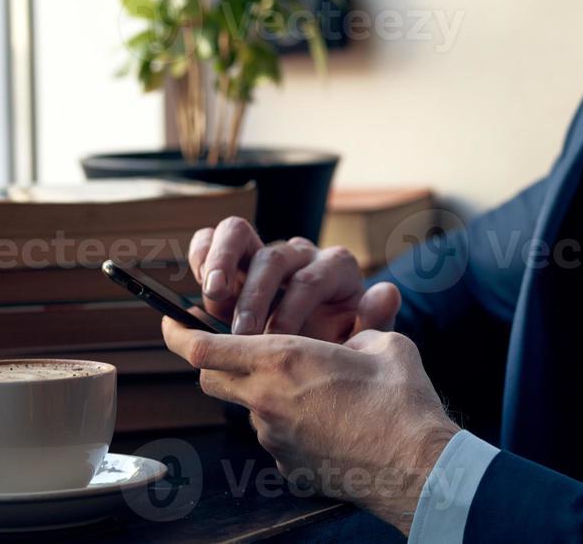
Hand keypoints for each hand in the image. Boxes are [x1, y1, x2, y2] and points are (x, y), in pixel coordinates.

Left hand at [162, 317, 458, 532]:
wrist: (416, 465)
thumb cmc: (401, 400)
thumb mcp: (382, 344)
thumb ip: (356, 332)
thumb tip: (355, 336)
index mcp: (283, 360)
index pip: (204, 348)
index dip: (179, 333)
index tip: (170, 322)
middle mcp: (267, 400)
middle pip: (211, 378)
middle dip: (215, 361)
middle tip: (237, 348)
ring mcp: (274, 438)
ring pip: (249, 407)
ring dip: (265, 393)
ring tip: (315, 389)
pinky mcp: (288, 466)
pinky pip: (276, 436)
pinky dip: (291, 423)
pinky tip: (329, 422)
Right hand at [188, 215, 400, 340]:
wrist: (321, 346)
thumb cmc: (342, 343)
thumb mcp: (366, 339)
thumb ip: (376, 320)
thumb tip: (387, 292)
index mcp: (335, 269)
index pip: (312, 278)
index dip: (293, 307)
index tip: (279, 339)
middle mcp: (300, 254)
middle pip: (273, 257)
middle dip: (255, 294)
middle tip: (242, 330)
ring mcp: (265, 252)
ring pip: (237, 234)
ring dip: (220, 264)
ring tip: (211, 298)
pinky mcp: (235, 258)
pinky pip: (212, 240)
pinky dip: (201, 255)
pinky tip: (195, 285)